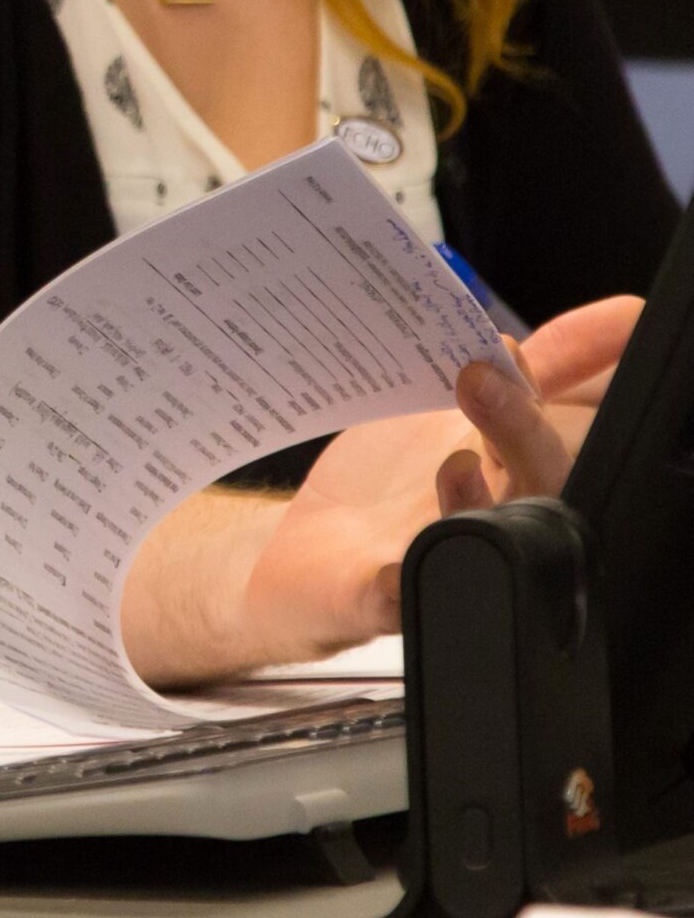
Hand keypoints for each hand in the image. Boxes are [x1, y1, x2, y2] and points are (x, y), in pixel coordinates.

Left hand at [238, 296, 639, 663]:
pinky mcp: (378, 593)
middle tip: (484, 375)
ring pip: (488, 541)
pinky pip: (392, 599)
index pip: (571, 414)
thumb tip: (514, 318)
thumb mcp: (429, 405)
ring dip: (476, 499)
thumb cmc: (378, 481)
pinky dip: (393, 584)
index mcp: (504, 456)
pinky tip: (388, 568)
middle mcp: (488, 508)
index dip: (594, 368)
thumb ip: (484, 365)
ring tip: (454, 462)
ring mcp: (437, 553)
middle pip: (541, 480)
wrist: (302, 553)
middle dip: (525, 429)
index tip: (616, 321)